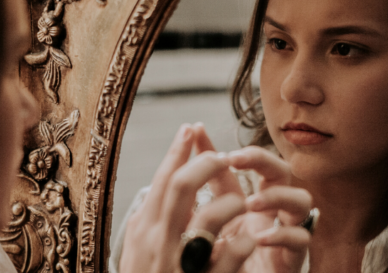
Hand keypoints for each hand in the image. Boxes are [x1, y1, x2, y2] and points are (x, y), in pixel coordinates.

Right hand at [119, 124, 256, 272]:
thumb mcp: (136, 252)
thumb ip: (146, 221)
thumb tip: (156, 189)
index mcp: (144, 231)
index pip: (161, 179)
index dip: (178, 151)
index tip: (191, 129)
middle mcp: (159, 243)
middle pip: (182, 186)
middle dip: (206, 163)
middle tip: (222, 155)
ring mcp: (183, 264)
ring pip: (211, 215)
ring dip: (231, 202)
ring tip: (241, 202)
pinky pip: (234, 252)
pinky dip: (245, 239)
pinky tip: (250, 237)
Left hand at [190, 126, 310, 272]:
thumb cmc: (216, 268)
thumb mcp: (199, 229)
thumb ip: (193, 197)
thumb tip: (172, 165)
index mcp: (246, 203)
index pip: (242, 166)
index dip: (224, 147)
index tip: (197, 132)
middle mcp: (270, 214)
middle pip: (281, 171)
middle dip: (260, 159)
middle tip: (234, 160)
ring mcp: (283, 235)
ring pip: (301, 200)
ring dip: (278, 196)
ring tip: (251, 203)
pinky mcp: (291, 261)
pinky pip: (301, 239)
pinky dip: (285, 235)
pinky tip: (262, 238)